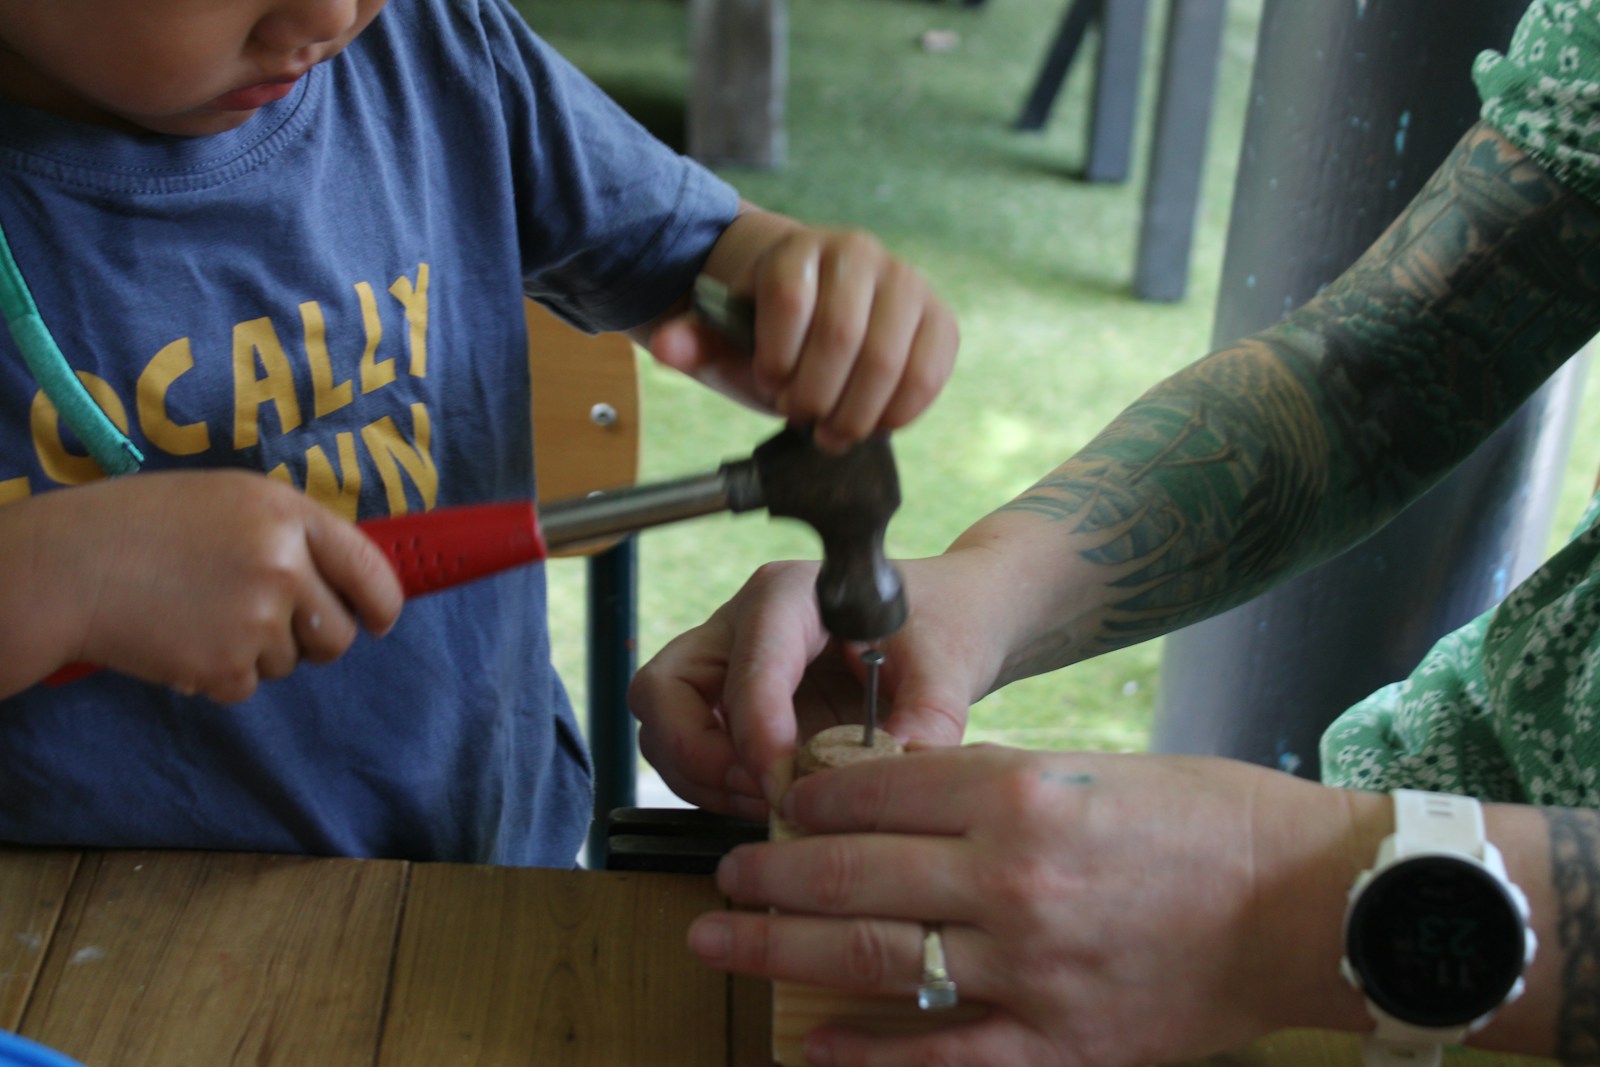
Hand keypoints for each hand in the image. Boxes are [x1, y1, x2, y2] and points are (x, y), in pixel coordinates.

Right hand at [5, 470, 403, 701]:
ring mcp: (256, 619)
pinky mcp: (225, 665)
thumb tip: (350, 577)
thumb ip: (294, 533)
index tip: (381, 619)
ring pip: (291, 662)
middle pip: (339, 632)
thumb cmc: (146, 525)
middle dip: (316, 638)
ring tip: (205, 613)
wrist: (71, 567)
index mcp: (288, 515)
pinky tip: (185, 637)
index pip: (370, 568)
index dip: (384, 602)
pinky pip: (248, 685)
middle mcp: (283, 565)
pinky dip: (221, 673)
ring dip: (259, 652)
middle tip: (274, 623)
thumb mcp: (231, 501)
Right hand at [629, 550, 1009, 817]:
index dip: (758, 734)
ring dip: (701, 777)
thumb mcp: (949, 668)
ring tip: (771, 804)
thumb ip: (926, 723)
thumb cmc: (942, 625)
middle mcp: (741, 624)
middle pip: (663, 688)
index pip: (748, 665)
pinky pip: (688, 749)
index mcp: (791, 596)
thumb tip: (893, 781)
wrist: (947, 622)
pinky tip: (769, 800)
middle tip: (759, 791)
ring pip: (662, 723)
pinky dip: (713, 786)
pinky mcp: (730, 702)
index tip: (786, 785)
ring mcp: (727, 663)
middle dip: (697, 754)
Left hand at [648, 222, 957, 450]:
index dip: (776, 358)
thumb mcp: (726, 335)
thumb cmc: (768, 329)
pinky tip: (872, 425)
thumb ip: (696, 342)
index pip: (790, 301)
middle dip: (816, 395)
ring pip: (888, 360)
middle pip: (842, 335)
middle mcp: (860, 253)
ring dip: (855, 414)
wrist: (819, 312)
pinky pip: (929, 373)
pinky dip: (899, 413)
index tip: (768, 384)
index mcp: (799, 249)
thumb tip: (666, 347)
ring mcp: (906, 283)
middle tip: (799, 418)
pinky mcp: (939, 319)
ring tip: (832, 433)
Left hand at [685, 747, 1378, 1066]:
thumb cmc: (1216, 825)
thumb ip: (999, 788)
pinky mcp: (1058, 1043)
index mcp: (1023, 792)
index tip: (782, 802)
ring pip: (873, 959)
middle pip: (853, 874)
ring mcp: (1030, 968)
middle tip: (724, 874)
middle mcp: (1011, 876)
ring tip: (723, 937)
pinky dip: (865, 1052)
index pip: (878, 788)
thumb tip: (905, 802)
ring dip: (783, 949)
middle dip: (772, 874)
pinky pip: (938, 1052)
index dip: (813, 797)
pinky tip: (812, 1044)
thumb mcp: (1100, 772)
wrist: (1314, 908)